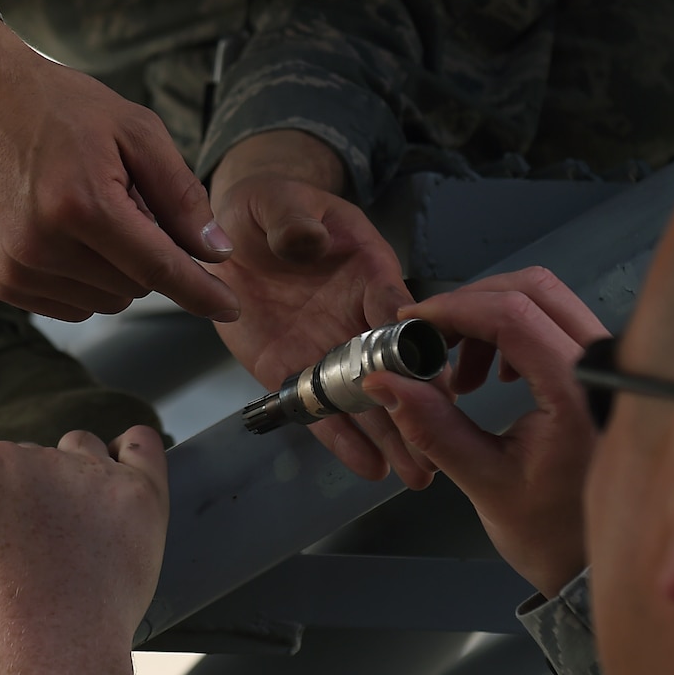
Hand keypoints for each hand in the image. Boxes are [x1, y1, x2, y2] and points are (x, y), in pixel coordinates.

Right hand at [0, 13, 238, 322]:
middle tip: (126, 202)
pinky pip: (70, 306)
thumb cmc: (61, 108)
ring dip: (115, 270)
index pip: (158, 268)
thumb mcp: (136, 131)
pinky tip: (66, 235)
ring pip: (105, 302)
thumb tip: (216, 252)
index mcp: (81, 204)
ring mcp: (15, 268)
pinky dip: (84, 280)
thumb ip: (181, 195)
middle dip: (148, 256)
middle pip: (135, 288)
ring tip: (90, 213)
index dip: (201, 292)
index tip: (230, 308)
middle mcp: (42, 245)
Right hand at [0, 426, 169, 666]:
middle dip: (21, 490)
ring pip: (79, 448)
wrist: (57, 646)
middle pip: (27, 459)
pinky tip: (123, 461)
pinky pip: (142, 447)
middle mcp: (47, 458)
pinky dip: (132, 448)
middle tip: (26, 541)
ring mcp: (99, 475)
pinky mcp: (141, 496)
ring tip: (68, 515)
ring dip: (69, 469)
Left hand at [209, 131, 428, 487]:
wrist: (234, 231)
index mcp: (367, 271)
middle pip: (391, 367)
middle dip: (415, 407)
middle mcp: (355, 317)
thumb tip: (309, 240)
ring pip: (362, 398)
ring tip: (416, 474)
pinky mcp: (289, 367)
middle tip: (439, 448)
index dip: (416, 344)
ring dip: (389, 436)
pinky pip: (316, 406)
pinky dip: (340, 437)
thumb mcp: (280, 200)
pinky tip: (368, 465)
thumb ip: (295, 219)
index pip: (396, 310)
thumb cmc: (271, 206)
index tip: (438, 380)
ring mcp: (325, 347)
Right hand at [362, 267, 607, 595]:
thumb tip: (385, 383)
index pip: (513, 316)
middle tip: (432, 335)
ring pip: (547, 299)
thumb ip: (433, 426)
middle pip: (534, 289)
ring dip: (492, 317)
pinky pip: (557, 321)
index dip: (455, 309)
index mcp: (578, 393)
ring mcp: (608, 365)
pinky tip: (494, 374)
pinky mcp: (602, 370)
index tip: (414, 322)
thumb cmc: (555, 533)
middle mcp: (603, 368)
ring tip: (463, 371)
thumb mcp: (485, 481)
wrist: (598, 562)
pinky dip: (515, 331)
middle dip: (472, 303)